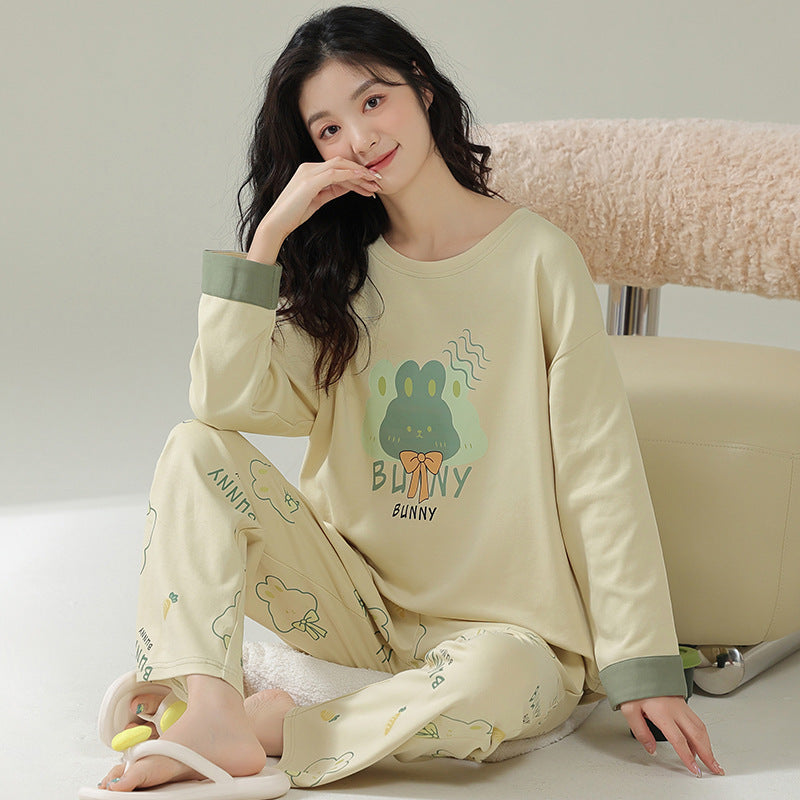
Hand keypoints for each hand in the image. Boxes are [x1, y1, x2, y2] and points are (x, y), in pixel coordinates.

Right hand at [259, 156, 382, 240]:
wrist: (277, 223)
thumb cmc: (294, 214)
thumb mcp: (318, 200)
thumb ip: (332, 190)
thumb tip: (348, 186)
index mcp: (310, 171)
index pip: (338, 167)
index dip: (356, 173)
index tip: (371, 183)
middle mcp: (309, 168)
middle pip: (341, 163)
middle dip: (361, 171)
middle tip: (378, 180)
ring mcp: (308, 173)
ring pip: (339, 166)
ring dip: (359, 174)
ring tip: (374, 182)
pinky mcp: (309, 181)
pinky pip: (333, 174)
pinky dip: (349, 175)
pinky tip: (361, 179)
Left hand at [620, 696, 724, 776]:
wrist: (641, 667)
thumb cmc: (635, 686)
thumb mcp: (630, 709)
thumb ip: (640, 731)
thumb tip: (651, 749)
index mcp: (662, 712)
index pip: (679, 740)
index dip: (688, 757)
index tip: (694, 770)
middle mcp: (676, 710)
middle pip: (697, 735)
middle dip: (708, 755)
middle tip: (715, 769)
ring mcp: (681, 706)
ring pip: (700, 728)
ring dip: (708, 746)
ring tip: (711, 760)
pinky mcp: (683, 703)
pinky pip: (697, 721)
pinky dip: (702, 735)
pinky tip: (700, 743)